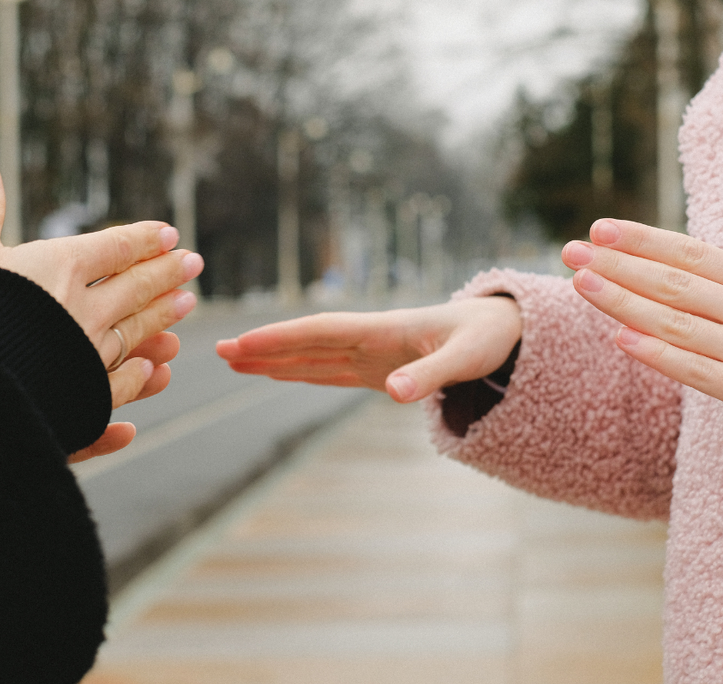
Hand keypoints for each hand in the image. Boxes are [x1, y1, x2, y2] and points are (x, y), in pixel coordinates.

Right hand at [0, 155, 203, 455]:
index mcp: (63, 267)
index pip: (115, 248)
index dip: (143, 239)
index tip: (168, 234)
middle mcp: (85, 308)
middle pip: (135, 286)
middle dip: (166, 272)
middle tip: (194, 263)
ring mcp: (89, 354)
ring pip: (137, 330)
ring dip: (163, 315)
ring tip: (188, 302)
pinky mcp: (84, 395)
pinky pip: (120, 383)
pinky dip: (139, 375)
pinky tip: (154, 371)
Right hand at [215, 296, 521, 401]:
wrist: (505, 329)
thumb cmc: (487, 338)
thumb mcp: (465, 359)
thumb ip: (429, 375)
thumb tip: (392, 392)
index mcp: (382, 330)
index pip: (319, 333)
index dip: (280, 339)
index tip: (243, 344)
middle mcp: (369, 339)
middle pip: (305, 342)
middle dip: (263, 346)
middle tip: (217, 350)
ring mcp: (370, 353)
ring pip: (311, 355)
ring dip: (274, 358)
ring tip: (233, 360)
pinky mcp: (378, 368)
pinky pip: (329, 369)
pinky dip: (300, 370)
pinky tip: (278, 372)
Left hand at [562, 203, 722, 443]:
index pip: (692, 254)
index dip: (644, 241)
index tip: (601, 228)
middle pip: (674, 283)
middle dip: (618, 265)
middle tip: (570, 251)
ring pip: (678, 323)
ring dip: (625, 303)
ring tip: (582, 283)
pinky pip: (701, 373)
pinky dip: (661, 355)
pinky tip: (622, 340)